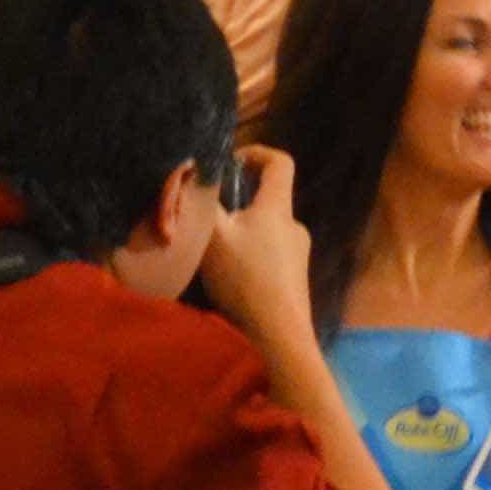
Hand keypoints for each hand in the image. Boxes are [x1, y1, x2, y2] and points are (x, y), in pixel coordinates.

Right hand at [196, 143, 311, 336]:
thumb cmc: (245, 279)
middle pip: (268, 201)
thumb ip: (201, 202)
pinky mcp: (295, 282)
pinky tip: (229, 281)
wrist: (278, 336)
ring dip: (241, 235)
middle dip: (238, 204)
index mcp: (278, 208)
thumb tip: (192, 178)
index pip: (280, 163)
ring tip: (214, 255)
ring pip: (266, 232)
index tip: (233, 164)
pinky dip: (249, 259)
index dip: (257, 153)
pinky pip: (269, 258)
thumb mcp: (213, 236)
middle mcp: (294, 227)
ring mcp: (298, 256)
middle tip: (210, 220)